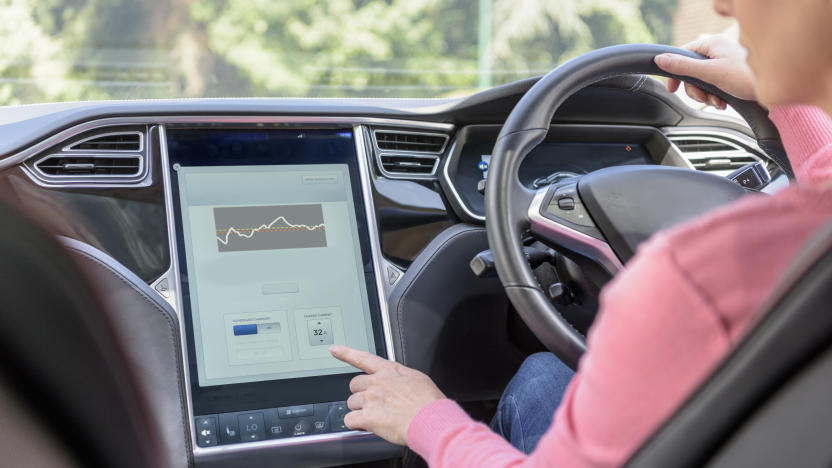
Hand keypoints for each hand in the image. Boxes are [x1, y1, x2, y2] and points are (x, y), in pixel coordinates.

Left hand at [330, 345, 444, 445]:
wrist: (431, 419)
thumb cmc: (429, 402)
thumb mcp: (417, 379)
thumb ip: (400, 378)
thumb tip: (397, 383)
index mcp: (389, 370)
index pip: (363, 358)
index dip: (346, 353)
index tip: (335, 350)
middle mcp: (377, 382)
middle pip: (354, 385)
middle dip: (360, 394)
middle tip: (372, 403)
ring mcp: (371, 399)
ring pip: (351, 403)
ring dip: (359, 411)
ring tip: (376, 416)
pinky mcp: (368, 417)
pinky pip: (350, 420)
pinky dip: (356, 424)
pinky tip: (366, 426)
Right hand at [654, 35, 756, 109]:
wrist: (776, 88)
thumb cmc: (748, 77)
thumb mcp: (711, 73)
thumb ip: (684, 67)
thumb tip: (660, 59)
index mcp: (712, 45)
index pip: (682, 55)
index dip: (675, 73)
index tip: (672, 89)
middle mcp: (718, 51)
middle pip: (692, 72)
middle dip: (696, 90)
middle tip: (704, 98)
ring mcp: (725, 63)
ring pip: (703, 82)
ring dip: (707, 96)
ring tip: (718, 101)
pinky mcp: (731, 75)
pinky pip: (715, 86)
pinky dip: (716, 97)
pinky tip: (725, 101)